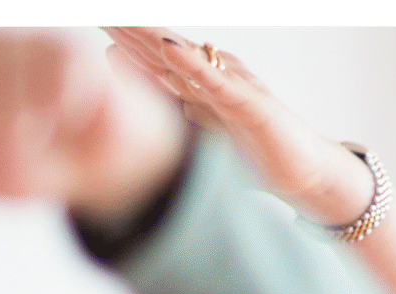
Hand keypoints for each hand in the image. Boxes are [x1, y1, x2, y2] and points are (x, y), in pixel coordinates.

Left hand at [0, 30, 187, 218]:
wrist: (99, 171)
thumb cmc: (21, 165)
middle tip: (15, 162)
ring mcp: (24, 45)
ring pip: (15, 69)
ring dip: (32, 123)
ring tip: (45, 140)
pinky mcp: (72, 51)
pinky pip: (62, 75)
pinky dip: (66, 113)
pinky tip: (71, 124)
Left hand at [104, 27, 374, 226]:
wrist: (304, 174)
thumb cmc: (254, 147)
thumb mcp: (198, 125)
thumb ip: (166, 99)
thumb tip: (127, 74)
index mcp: (197, 82)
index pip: (149, 55)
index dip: (120, 36)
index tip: (91, 19)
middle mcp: (214, 76)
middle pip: (162, 48)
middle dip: (129, 28)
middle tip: (97, 11)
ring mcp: (234, 87)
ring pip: (186, 58)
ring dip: (152, 37)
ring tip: (123, 19)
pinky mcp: (253, 106)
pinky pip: (218, 84)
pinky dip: (193, 65)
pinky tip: (170, 48)